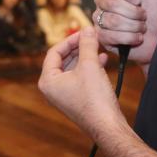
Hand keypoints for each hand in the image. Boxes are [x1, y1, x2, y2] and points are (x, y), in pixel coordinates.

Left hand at [39, 26, 126, 140]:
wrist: (108, 127)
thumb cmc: (95, 98)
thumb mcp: (90, 65)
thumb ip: (87, 44)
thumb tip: (87, 29)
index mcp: (48, 81)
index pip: (54, 52)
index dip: (70, 39)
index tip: (85, 32)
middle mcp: (52, 89)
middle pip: (63, 59)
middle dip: (79, 47)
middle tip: (92, 37)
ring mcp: (64, 95)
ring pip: (73, 68)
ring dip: (86, 56)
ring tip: (99, 46)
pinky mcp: (76, 99)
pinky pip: (80, 77)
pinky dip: (90, 67)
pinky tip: (104, 60)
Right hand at [93, 0, 156, 64]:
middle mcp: (103, 1)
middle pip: (111, 2)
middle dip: (134, 13)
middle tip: (144, 16)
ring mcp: (100, 19)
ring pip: (112, 20)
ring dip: (134, 26)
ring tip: (142, 27)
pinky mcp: (100, 36)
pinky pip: (110, 36)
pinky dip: (130, 38)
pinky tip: (136, 38)